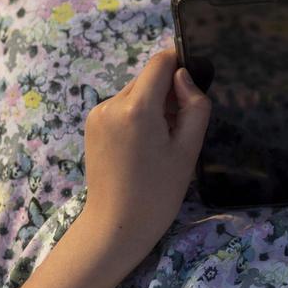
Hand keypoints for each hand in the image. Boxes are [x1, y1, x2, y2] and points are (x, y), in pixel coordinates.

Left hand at [80, 48, 210, 257]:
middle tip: (181, 126)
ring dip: (153, 104)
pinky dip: (138, 115)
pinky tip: (144, 145)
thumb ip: (194, 105)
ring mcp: (98, 113)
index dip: (180, 62)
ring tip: (162, 141)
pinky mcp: (92, 125)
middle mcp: (112, 103)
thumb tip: (184, 77)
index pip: (160, 62)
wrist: (117, 225)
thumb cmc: (158, 192)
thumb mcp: (188, 149)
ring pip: (135, 92)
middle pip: (148, 78)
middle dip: (168, 92)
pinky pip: (122, 106)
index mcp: (137, 108)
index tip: (195, 78)